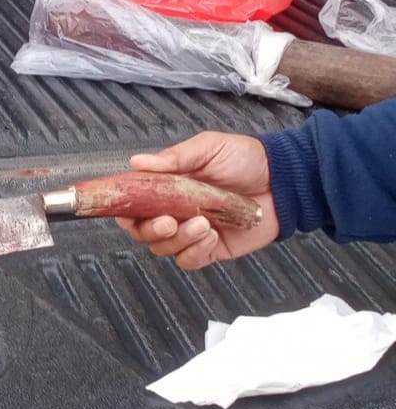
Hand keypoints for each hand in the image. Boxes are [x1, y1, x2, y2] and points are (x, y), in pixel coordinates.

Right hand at [115, 131, 279, 269]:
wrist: (283, 180)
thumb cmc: (245, 159)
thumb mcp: (208, 148)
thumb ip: (173, 158)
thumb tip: (136, 162)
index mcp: (166, 186)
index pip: (134, 203)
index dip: (125, 210)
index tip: (127, 212)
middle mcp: (173, 210)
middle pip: (143, 231)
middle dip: (151, 229)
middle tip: (169, 220)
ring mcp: (190, 232)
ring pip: (164, 248)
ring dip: (179, 239)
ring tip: (203, 223)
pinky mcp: (209, 249)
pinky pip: (188, 260)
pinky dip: (195, 251)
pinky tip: (212, 234)